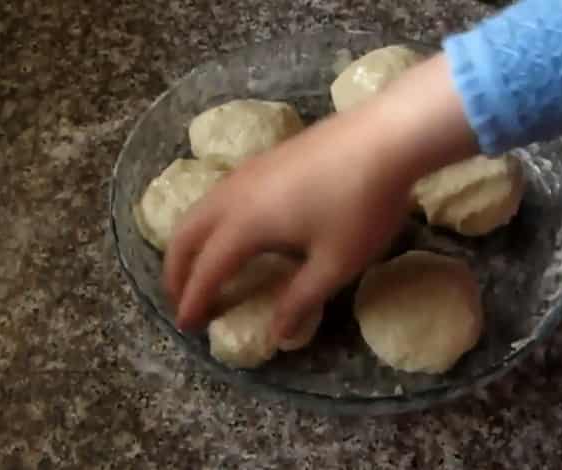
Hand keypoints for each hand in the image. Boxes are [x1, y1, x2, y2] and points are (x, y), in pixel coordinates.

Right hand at [165, 54, 476, 338]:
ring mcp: (247, 171)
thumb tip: (278, 334)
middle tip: (180, 299)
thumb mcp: (335, 263)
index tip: (187, 325)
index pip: (207, 269)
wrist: (385, 135)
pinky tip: (230, 230)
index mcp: (245, 225)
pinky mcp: (264, 159)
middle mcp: (234, 195)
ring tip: (197, 268)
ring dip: (188, 242)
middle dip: (176, 270)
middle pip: (186, 233)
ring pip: (199, 209)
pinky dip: (207, 221)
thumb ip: (301, 300)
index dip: (194, 300)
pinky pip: (217, 195)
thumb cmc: (361, 204)